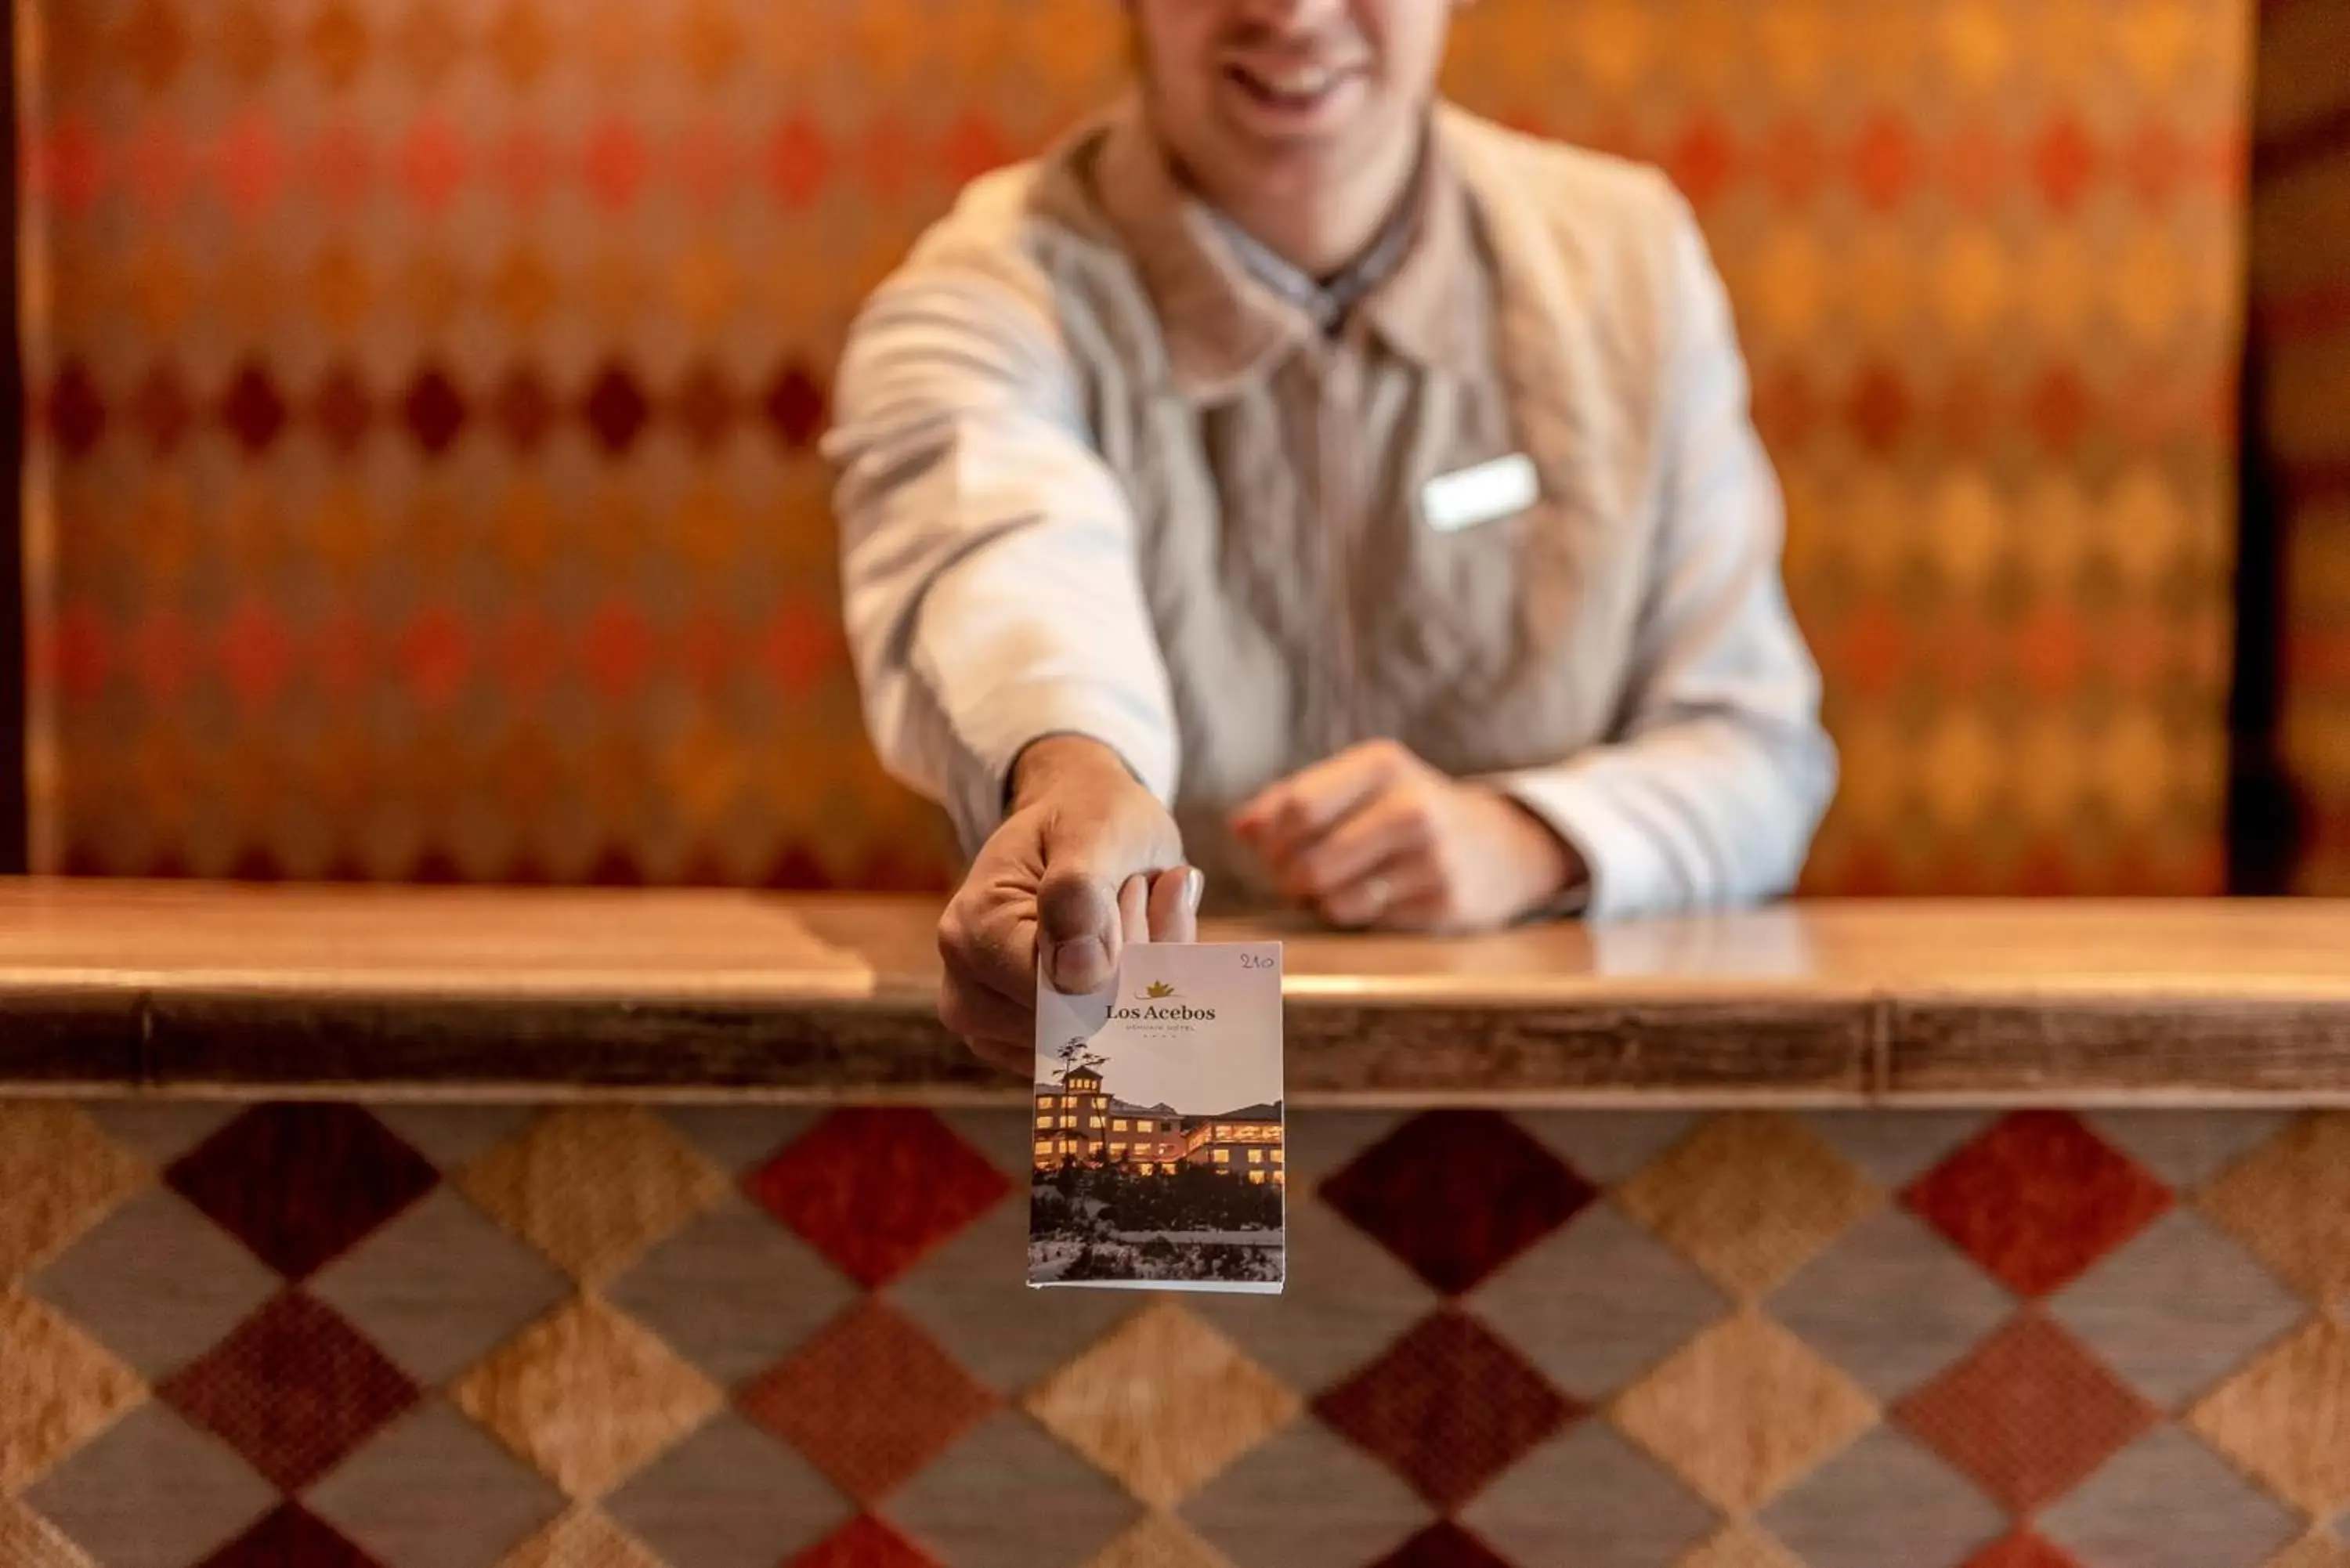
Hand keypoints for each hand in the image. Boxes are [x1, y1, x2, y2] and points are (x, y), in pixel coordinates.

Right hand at [938, 737, 1202, 1073]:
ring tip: (1135, 909)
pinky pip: (1103, 1049)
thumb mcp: (1095, 829)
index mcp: (971, 932)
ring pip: (1097, 1043)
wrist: (1076, 818)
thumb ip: (1080, 892)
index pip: (1056, 991)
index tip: (1137, 889)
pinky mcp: (1030, 1045)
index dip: (1117, 955)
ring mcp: (995, 1028)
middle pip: (1076, 1023)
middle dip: (1132, 968)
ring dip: (1141, 981)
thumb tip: (1077, 975)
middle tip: (1140, 892)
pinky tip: (1137, 941)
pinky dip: (1137, 999)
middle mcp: (968, 991)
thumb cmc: (1084, 817)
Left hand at [1232, 739, 1582, 932]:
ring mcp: (1433, 858)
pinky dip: (1350, 914)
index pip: (1297, 807)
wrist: (1502, 845)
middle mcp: (1413, 806)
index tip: (1269, 848)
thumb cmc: (1408, 809)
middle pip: (1309, 860)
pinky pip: (1365, 920)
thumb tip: (1241, 828)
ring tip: (1328, 887)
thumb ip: (1292, 799)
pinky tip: (1365, 898)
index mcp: (1384, 763)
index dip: (1270, 838)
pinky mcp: (1445, 903)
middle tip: (1291, 877)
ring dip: (1316, 901)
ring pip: (1332, 898)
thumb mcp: (1361, 784)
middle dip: (1286, 877)